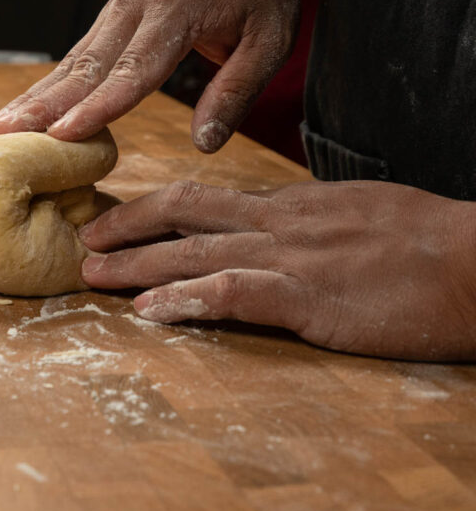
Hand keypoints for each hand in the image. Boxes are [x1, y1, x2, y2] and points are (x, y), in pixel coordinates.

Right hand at [0, 0, 299, 152]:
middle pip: (86, 66)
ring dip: (33, 98)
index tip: (63, 134)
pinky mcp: (108, 19)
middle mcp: (136, 6)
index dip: (99, 105)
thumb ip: (236, 92)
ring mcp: (116, 10)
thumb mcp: (271, 40)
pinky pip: (75, 58)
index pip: (135, 68)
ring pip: (71, 62)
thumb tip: (204, 144)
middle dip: (43, 104)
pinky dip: (47, 87)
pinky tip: (22, 111)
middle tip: (4, 135)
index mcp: (177, 10)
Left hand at [79, 180, 475, 360]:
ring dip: (136, 265)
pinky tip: (151, 312)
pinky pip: (234, 293)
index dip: (152, 208)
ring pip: (194, 251)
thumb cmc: (424, 241)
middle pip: (183, 213)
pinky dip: (186, 300)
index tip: (119, 218)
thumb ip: (304, 220)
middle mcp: (279, 222)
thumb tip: (266, 226)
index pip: (204, 197)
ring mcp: (292, 258)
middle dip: (127, 226)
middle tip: (85, 241)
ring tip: (93, 275)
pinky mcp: (311, 298)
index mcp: (290, 203)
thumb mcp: (354, 212)